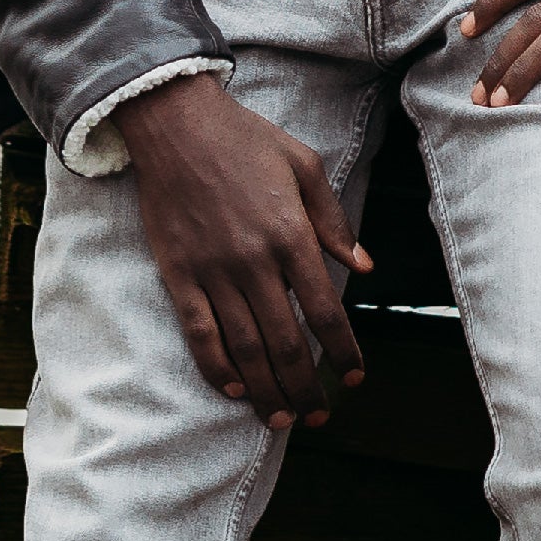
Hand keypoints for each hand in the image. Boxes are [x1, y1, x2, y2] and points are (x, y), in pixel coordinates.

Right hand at [116, 73, 371, 429]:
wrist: (177, 122)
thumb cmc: (245, 138)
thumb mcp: (304, 164)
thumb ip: (334, 220)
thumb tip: (363, 267)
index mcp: (291, 233)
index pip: (325, 310)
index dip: (341, 352)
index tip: (352, 380)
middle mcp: (255, 260)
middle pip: (286, 341)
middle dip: (305, 386)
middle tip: (317, 416)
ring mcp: (214, 270)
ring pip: (245, 347)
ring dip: (266, 390)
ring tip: (281, 418)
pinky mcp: (179, 274)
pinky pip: (199, 334)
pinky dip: (216, 368)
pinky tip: (233, 389)